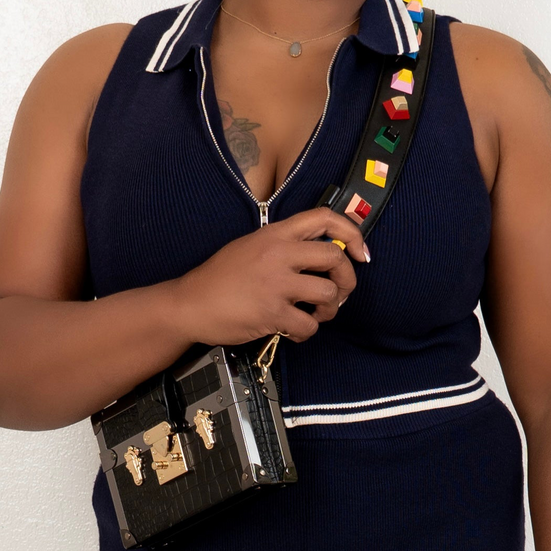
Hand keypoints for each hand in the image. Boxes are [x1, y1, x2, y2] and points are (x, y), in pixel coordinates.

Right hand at [173, 208, 369, 347]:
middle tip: (339, 294)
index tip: (360, 253)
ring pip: (328, 294)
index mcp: (275, 234)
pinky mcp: (272, 313)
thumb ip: (283, 245)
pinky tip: (295, 330)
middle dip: (347, 280)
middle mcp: (279, 254)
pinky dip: (307, 332)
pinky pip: (309, 325)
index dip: (352, 234)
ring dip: (329, 310)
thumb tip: (321, 253)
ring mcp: (276, 283)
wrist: (190, 303)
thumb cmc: (220, 277)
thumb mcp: (251, 245)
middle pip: (335, 258)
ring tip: (315, 314)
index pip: (325, 218)